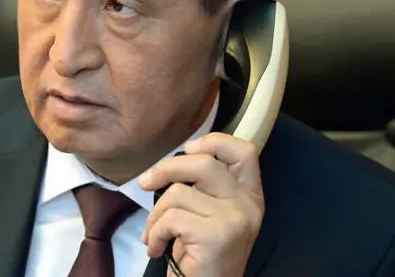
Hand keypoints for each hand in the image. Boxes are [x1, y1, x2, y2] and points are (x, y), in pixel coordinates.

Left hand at [139, 133, 264, 276]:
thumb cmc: (201, 253)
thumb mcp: (209, 214)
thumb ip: (203, 187)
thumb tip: (170, 163)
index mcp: (249, 194)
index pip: (243, 150)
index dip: (213, 142)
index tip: (187, 150)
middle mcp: (248, 204)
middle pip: (203, 162)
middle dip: (165, 169)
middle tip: (145, 183)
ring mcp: (235, 218)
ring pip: (178, 192)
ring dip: (155, 215)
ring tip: (155, 234)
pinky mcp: (217, 235)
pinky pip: (170, 218)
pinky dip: (155, 233)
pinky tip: (157, 248)